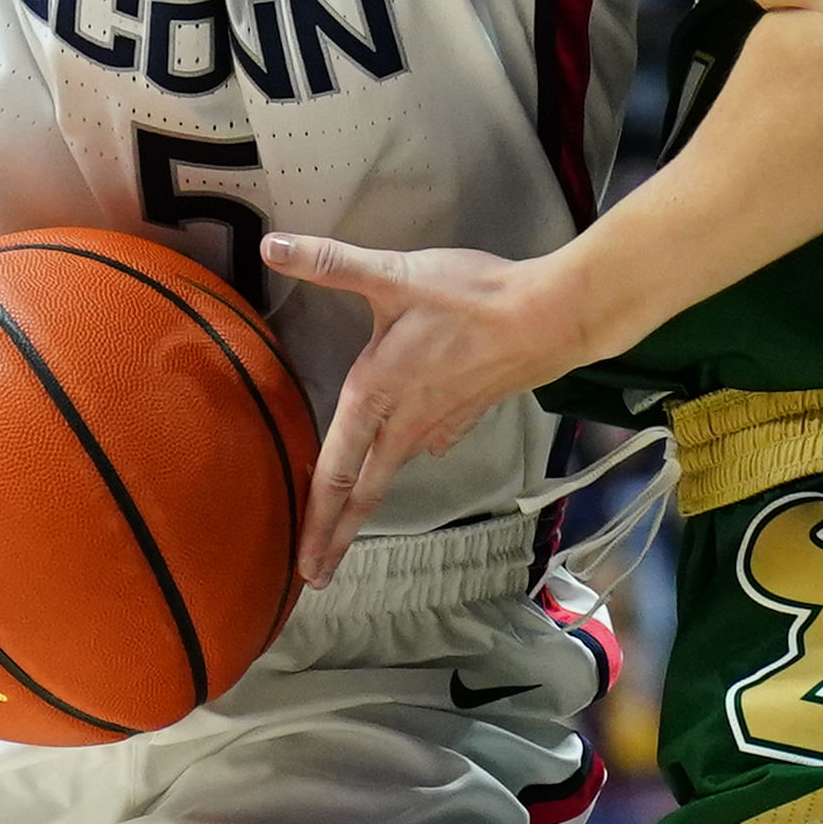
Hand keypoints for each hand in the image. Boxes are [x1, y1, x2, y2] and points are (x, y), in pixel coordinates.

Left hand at [264, 233, 605, 583]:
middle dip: (337, 535)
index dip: (315, 519)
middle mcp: (406, 421)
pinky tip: (419, 454)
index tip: (303, 564)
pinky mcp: (469, 410)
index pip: (336, 471)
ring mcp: (441, 421)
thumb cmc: (471, 299)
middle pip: (364, 490)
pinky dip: (413, 458)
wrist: (551, 317)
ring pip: (395, 471)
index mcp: (376, 396)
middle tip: (317, 577)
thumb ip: (331, 263)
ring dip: (369, 505)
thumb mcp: (395, 276)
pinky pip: (432, 443)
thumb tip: (271, 247)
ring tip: (352, 529)